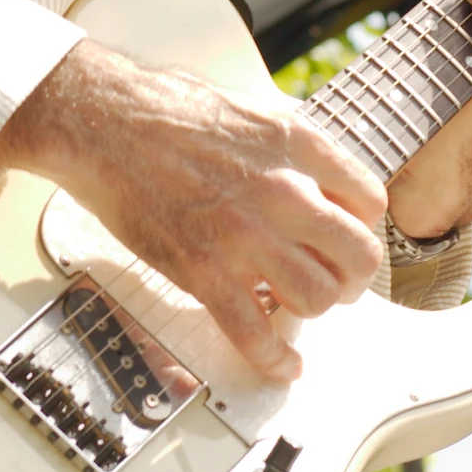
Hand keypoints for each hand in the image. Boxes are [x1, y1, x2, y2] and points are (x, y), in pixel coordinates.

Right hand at [0, 43, 386, 383]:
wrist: (102, 121)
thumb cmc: (164, 107)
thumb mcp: (249, 107)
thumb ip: (289, 145)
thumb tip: (314, 174)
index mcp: (294, 143)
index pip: (369, 199)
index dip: (363, 223)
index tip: (349, 232)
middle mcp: (280, 190)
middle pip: (356, 255)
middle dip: (352, 275)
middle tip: (337, 278)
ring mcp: (242, 235)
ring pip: (316, 298)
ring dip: (315, 309)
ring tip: (301, 306)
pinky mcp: (202, 272)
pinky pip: (253, 333)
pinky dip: (274, 359)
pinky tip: (282, 364)